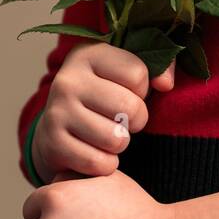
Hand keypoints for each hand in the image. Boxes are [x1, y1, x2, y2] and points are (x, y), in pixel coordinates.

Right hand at [31, 43, 175, 182]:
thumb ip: (157, 67)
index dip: (142, 89)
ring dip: (121, 143)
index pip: (138, 74)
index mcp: (88, 54)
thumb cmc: (102, 95)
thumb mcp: (125, 71)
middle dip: (136, 119)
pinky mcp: (53, 144)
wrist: (56, 126)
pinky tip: (96, 151)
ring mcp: (57, 112)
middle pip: (130, 107)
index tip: (128, 92)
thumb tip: (166, 83)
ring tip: (109, 134)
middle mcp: (68, 80)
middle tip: (124, 120)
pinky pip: (100, 163)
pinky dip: (106, 164)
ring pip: (116, 139)